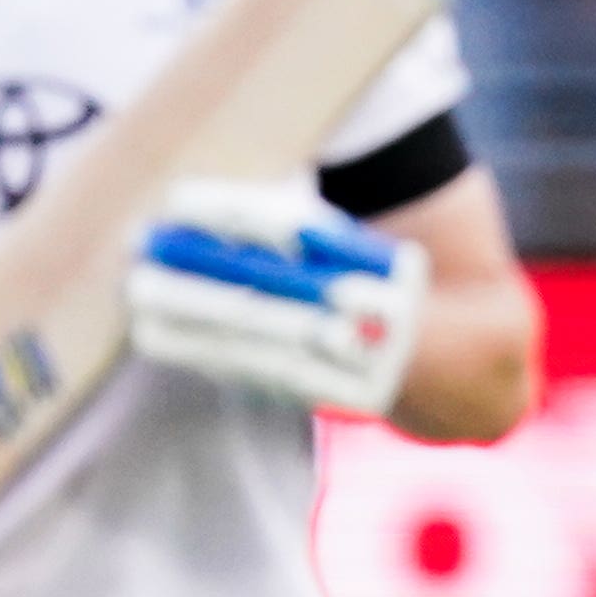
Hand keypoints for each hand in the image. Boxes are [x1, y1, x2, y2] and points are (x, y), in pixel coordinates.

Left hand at [127, 177, 428, 415]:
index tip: (175, 202)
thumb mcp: (358, 249)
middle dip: (196, 274)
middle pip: (265, 286)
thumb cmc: (382, 289)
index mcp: (371, 257)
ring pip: (257, 339)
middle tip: (139, 258)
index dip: (230, 213)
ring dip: (192, 324)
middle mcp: (367, 306)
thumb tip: (202, 209)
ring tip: (139, 306)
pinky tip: (170, 342)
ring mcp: (355, 355)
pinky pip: (264, 374)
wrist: (457, 364)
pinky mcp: (343, 394)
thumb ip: (297, 230)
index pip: (290, 228)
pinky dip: (213, 357)